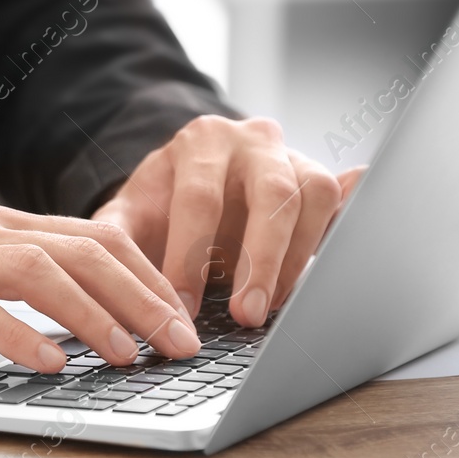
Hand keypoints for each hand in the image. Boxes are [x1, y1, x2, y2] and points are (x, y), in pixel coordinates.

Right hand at [0, 204, 203, 372]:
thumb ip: (5, 269)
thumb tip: (71, 303)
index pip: (92, 236)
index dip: (146, 272)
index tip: (180, 311)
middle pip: (83, 251)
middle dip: (143, 295)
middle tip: (181, 340)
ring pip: (43, 273)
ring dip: (96, 315)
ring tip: (130, 354)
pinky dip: (21, 337)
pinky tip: (50, 364)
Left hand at [90, 115, 364, 327]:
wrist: (194, 177)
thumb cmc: (162, 203)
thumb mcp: (129, 213)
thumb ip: (115, 236)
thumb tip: (104, 277)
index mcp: (201, 141)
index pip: (200, 198)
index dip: (191, 256)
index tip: (182, 309)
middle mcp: (253, 141)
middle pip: (271, 194)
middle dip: (260, 261)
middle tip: (246, 316)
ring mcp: (293, 157)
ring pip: (313, 197)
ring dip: (298, 258)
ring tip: (274, 308)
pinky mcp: (319, 182)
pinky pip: (344, 197)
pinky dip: (352, 217)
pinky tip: (353, 249)